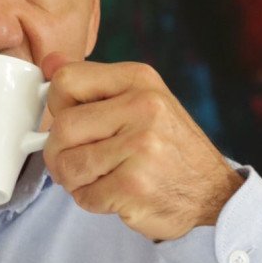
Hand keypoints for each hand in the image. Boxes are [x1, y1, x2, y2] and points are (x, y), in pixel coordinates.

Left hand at [41, 54, 243, 241]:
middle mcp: (143, 107)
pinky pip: (84, 195)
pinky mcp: (135, 186)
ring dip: (73, 179)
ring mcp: (141, 147)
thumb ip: (92, 84)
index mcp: (139, 79)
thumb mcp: (138, 101)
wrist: (213, 195)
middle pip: (61, 127)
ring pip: (67, 164)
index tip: (74, 122)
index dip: (57, 106)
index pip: (65, 81)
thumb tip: (48, 62)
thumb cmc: (167, 147)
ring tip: (97, 178)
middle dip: (59, 152)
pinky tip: (114, 194)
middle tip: (76, 162)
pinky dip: (91, 200)